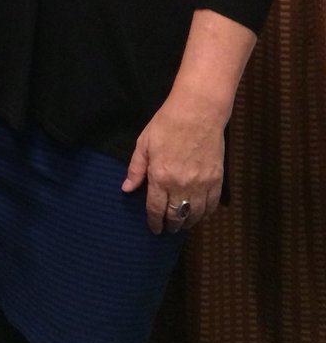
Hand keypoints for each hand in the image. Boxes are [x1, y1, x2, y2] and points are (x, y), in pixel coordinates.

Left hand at [121, 93, 225, 234]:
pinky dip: (205, 214)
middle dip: (171, 225)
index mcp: (160, 177)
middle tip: (167, 229)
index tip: (154, 229)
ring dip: (188, 222)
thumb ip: (136, 169)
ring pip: (196, 215)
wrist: (198, 113)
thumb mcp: (144, 144)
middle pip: (176, 216)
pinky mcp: (217, 180)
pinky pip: (211, 205)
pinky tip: (200, 214)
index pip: (156, 209)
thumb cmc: (166, 125)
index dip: (154, 222)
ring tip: (182, 224)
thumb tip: (127, 189)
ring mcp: (201, 184)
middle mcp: (181, 186)